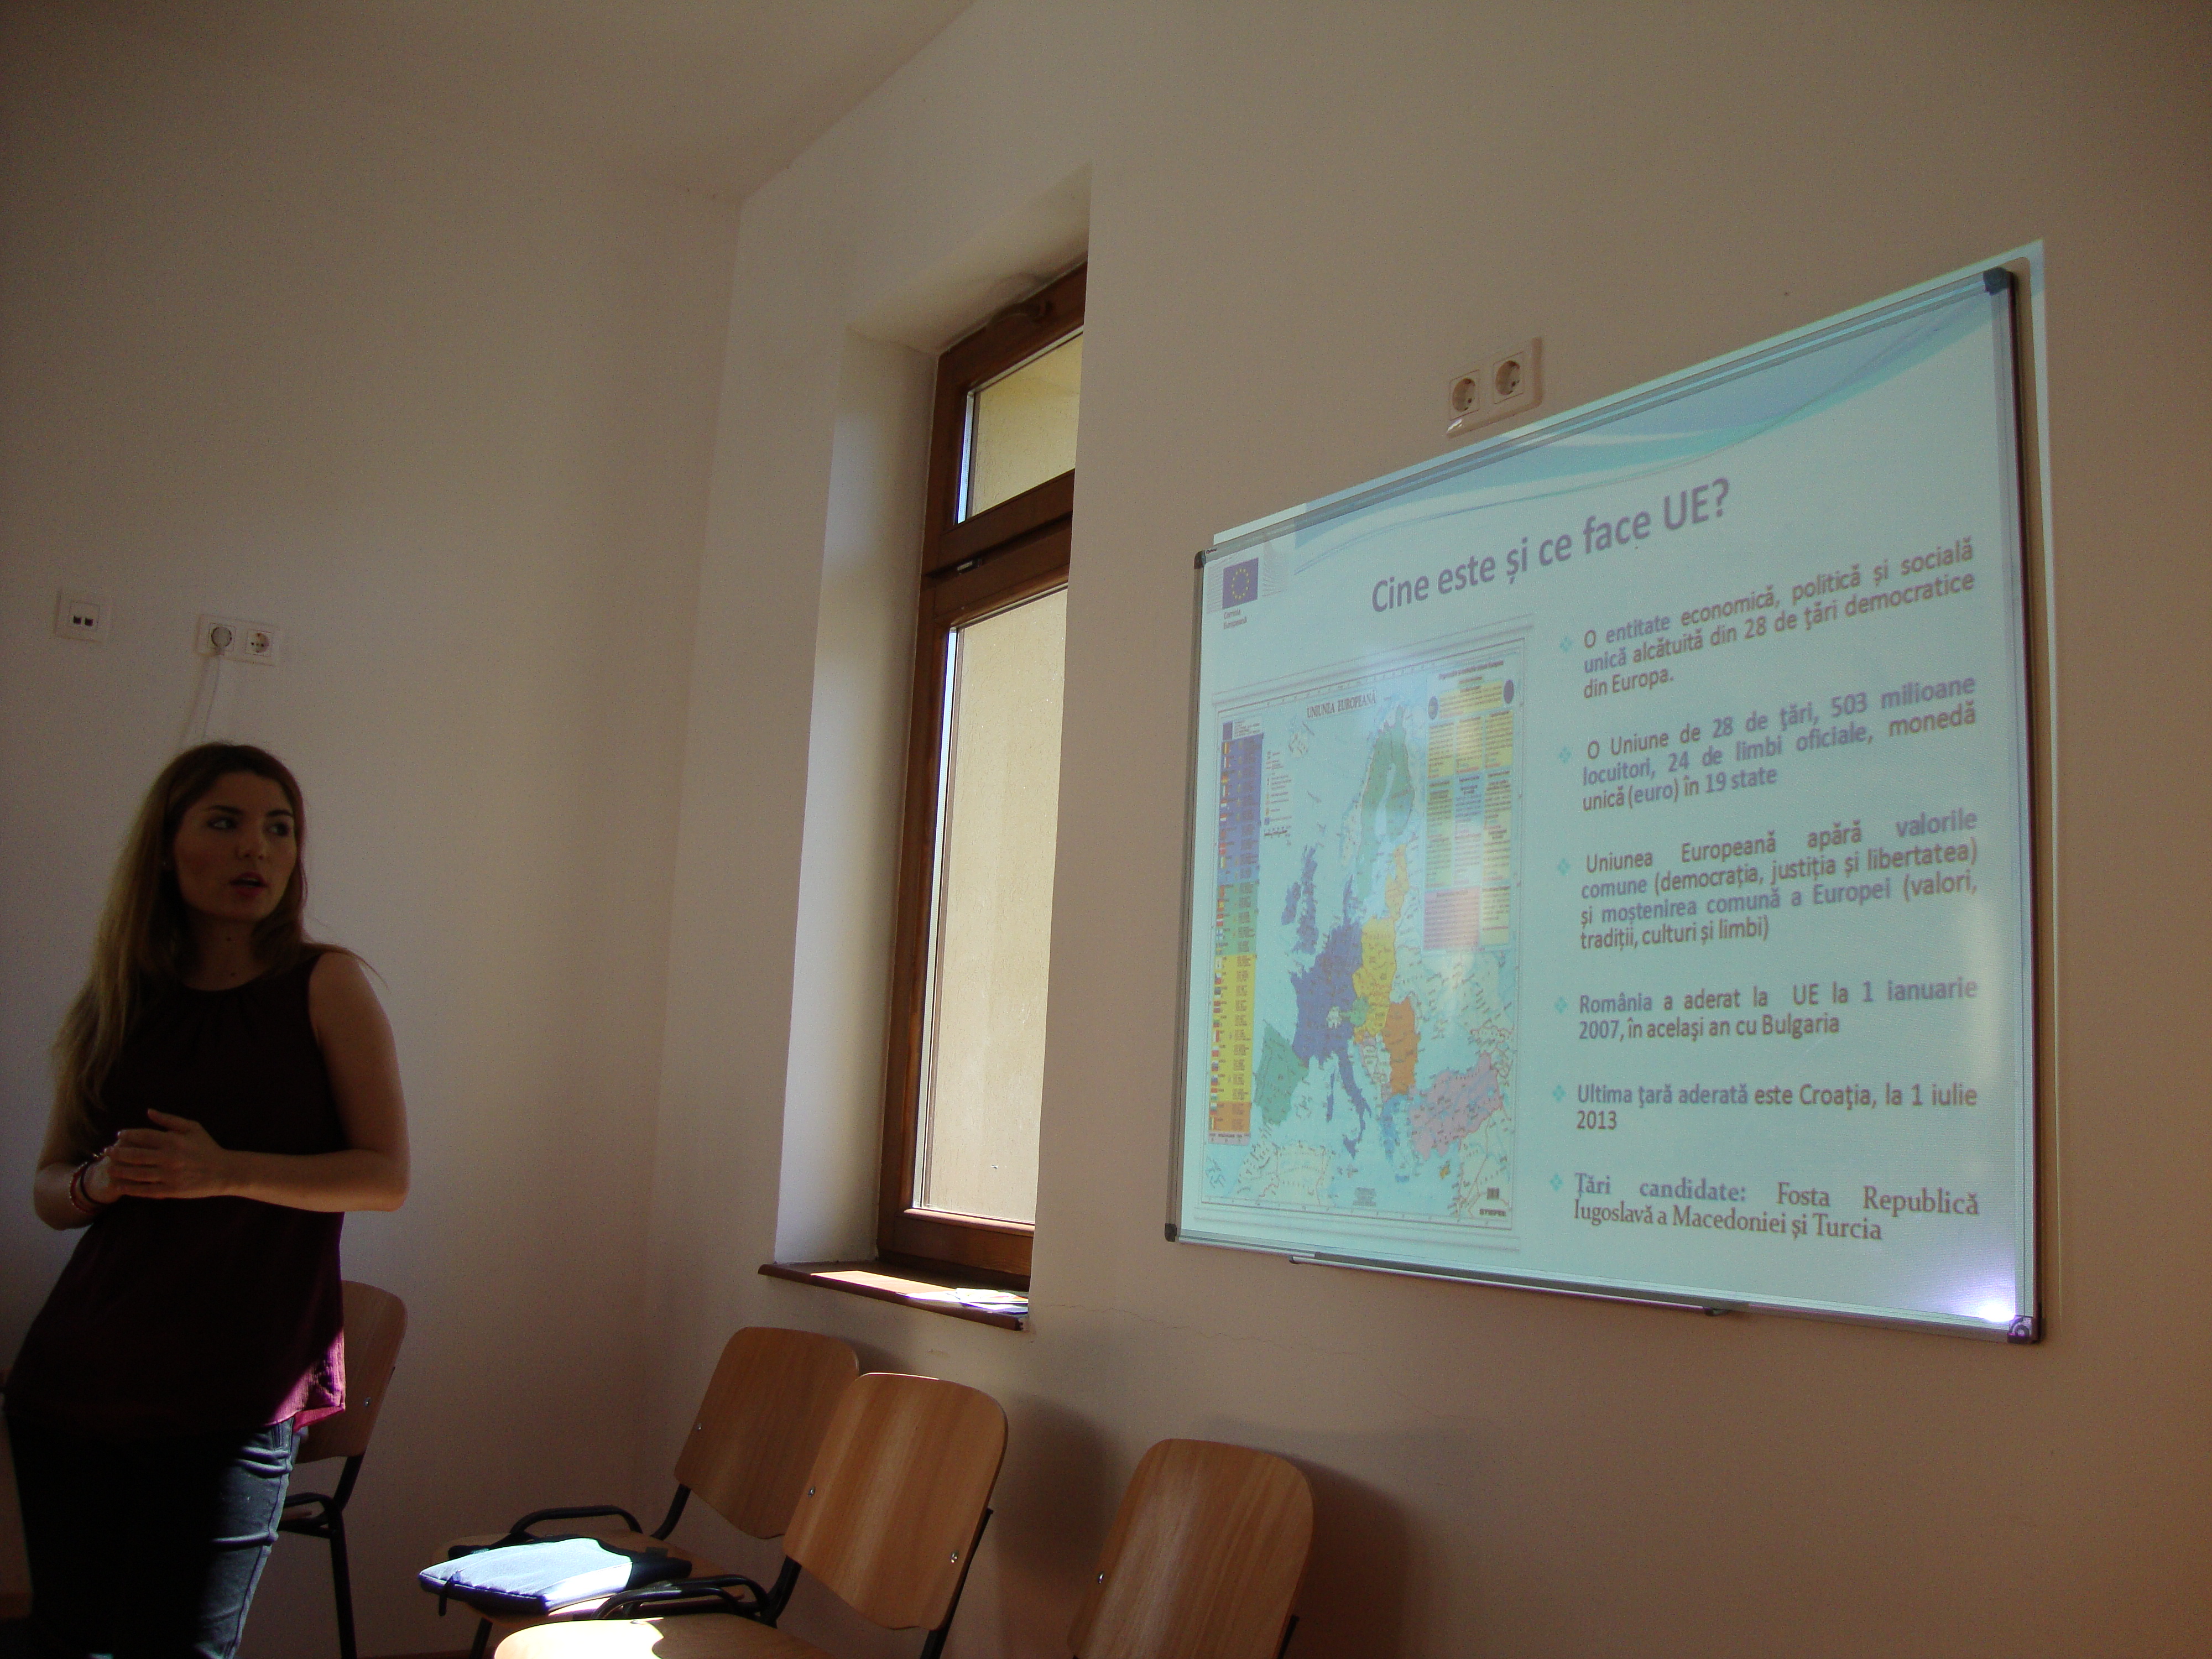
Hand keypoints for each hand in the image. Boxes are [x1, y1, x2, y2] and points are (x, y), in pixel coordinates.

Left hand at [106, 1110, 236, 1199]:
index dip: (128, 1135)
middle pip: (136, 1155)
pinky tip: (121, 1187)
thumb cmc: (207, 1148)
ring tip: (108, 1168)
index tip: (118, 1136)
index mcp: (174, 1140)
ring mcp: (169, 1175)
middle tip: (106, 1152)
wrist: (224, 1171)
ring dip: (120, 1171)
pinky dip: (131, 1189)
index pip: (144, 1136)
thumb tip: (148, 1111)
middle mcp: (169, 1157)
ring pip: (137, 1173)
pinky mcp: (171, 1190)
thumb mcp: (193, 1127)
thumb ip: (170, 1119)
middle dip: (118, 1153)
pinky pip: (146, 1190)